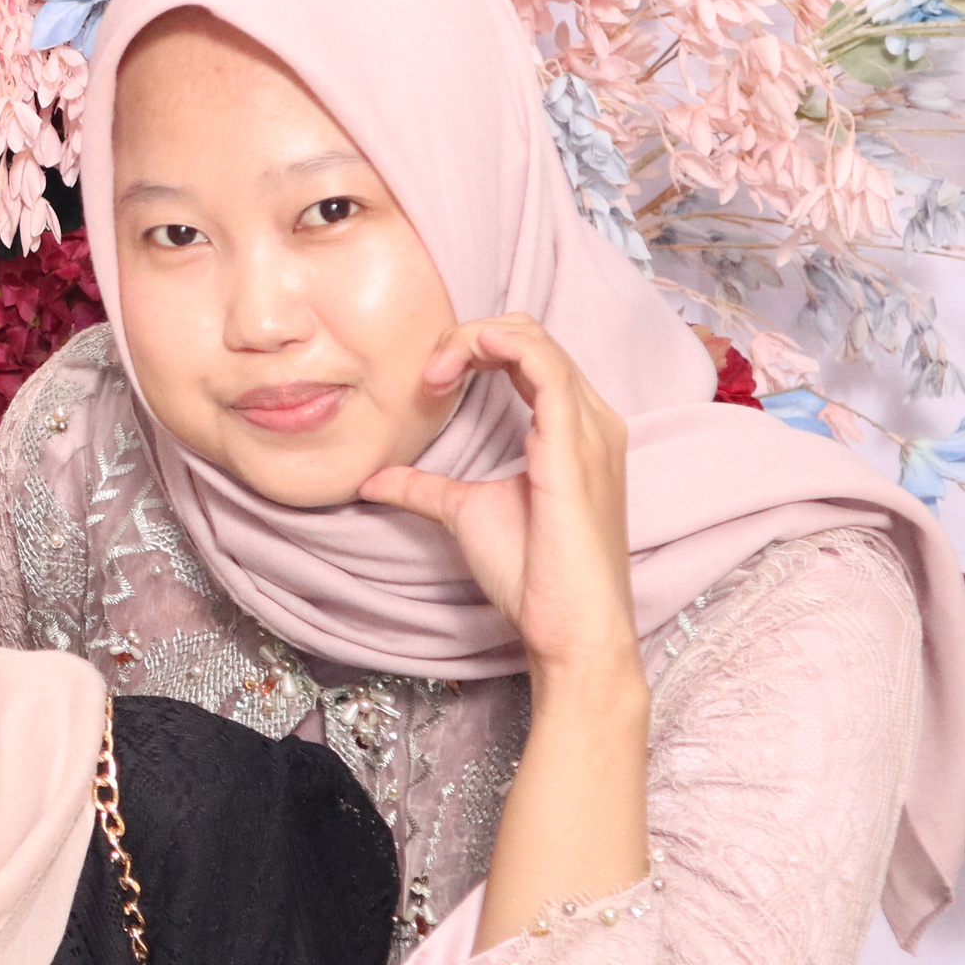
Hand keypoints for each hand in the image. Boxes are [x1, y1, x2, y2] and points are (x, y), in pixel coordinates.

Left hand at [360, 315, 641, 682]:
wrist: (570, 628)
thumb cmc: (532, 575)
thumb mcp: (466, 513)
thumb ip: (426, 487)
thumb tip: (373, 479)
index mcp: (573, 430)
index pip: (529, 354)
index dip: (474, 349)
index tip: (430, 382)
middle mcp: (591, 420)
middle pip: (531, 336)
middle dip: (470, 340)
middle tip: (428, 376)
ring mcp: (590, 429)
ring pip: (535, 340)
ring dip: (475, 340)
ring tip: (436, 373)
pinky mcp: (575, 444)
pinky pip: (545, 365)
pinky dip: (502, 345)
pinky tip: (465, 355)